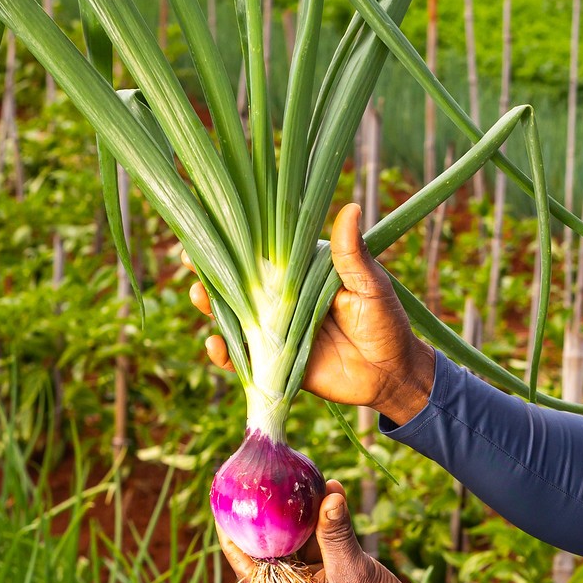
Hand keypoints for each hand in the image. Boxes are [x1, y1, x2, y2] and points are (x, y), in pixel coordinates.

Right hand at [192, 202, 437, 423]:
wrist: (392, 375)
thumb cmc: (386, 322)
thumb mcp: (370, 285)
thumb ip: (352, 254)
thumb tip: (352, 207)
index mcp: (303, 274)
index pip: (264, 253)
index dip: (237, 241)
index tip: (211, 223)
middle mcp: (283, 300)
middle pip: (240, 283)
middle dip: (211, 272)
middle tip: (190, 260)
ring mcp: (275, 331)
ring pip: (234, 317)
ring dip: (211, 307)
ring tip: (199, 296)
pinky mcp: (273, 363)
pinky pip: (242, 358)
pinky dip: (225, 354)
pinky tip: (215, 345)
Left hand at [217, 480, 472, 582]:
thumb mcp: (352, 572)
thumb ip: (336, 534)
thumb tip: (328, 495)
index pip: (248, 563)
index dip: (233, 536)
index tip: (223, 507)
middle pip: (272, 548)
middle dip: (270, 516)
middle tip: (262, 484)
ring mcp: (315, 581)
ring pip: (300, 542)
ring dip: (304, 514)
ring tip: (298, 481)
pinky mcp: (336, 574)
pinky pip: (324, 544)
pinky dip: (327, 522)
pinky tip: (331, 494)